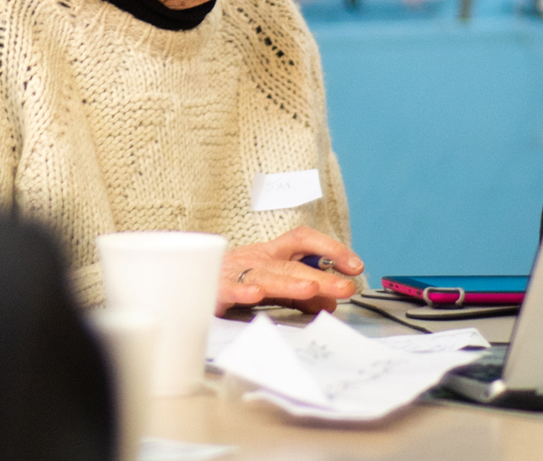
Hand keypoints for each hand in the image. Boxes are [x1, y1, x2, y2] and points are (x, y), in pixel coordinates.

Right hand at [216, 226, 363, 315]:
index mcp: (273, 252)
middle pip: (292, 264)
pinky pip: (230, 289)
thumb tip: (331, 301)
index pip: (305, 240)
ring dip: (289, 282)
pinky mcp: (216, 289)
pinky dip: (242, 292)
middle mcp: (258, 257)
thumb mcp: (274, 285)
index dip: (331, 249)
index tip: (355, 266)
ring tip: (311, 288)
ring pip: (266, 275)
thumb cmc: (236, 281)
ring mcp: (237, 272)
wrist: (188, 277)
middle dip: (321, 276)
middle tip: (345, 287)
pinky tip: (255, 296)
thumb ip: (302, 295)